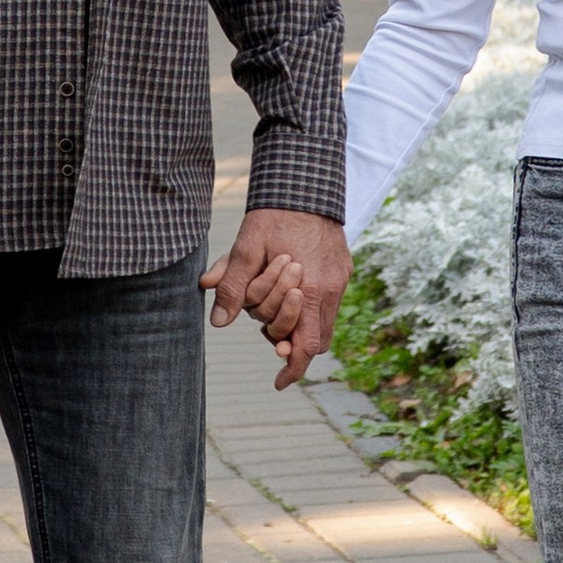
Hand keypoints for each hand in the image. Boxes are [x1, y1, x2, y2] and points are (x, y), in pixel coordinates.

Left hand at [204, 208, 348, 388]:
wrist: (306, 181)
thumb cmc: (274, 214)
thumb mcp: (247, 248)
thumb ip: (234, 286)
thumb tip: (219, 321)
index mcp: (311, 288)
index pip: (307, 347)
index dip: (294, 369)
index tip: (279, 381)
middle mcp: (331, 289)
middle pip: (317, 340)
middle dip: (291, 344)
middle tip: (268, 336)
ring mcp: (341, 279)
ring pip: (324, 322)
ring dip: (300, 325)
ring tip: (275, 309)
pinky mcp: (343, 269)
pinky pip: (329, 302)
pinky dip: (310, 308)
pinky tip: (290, 290)